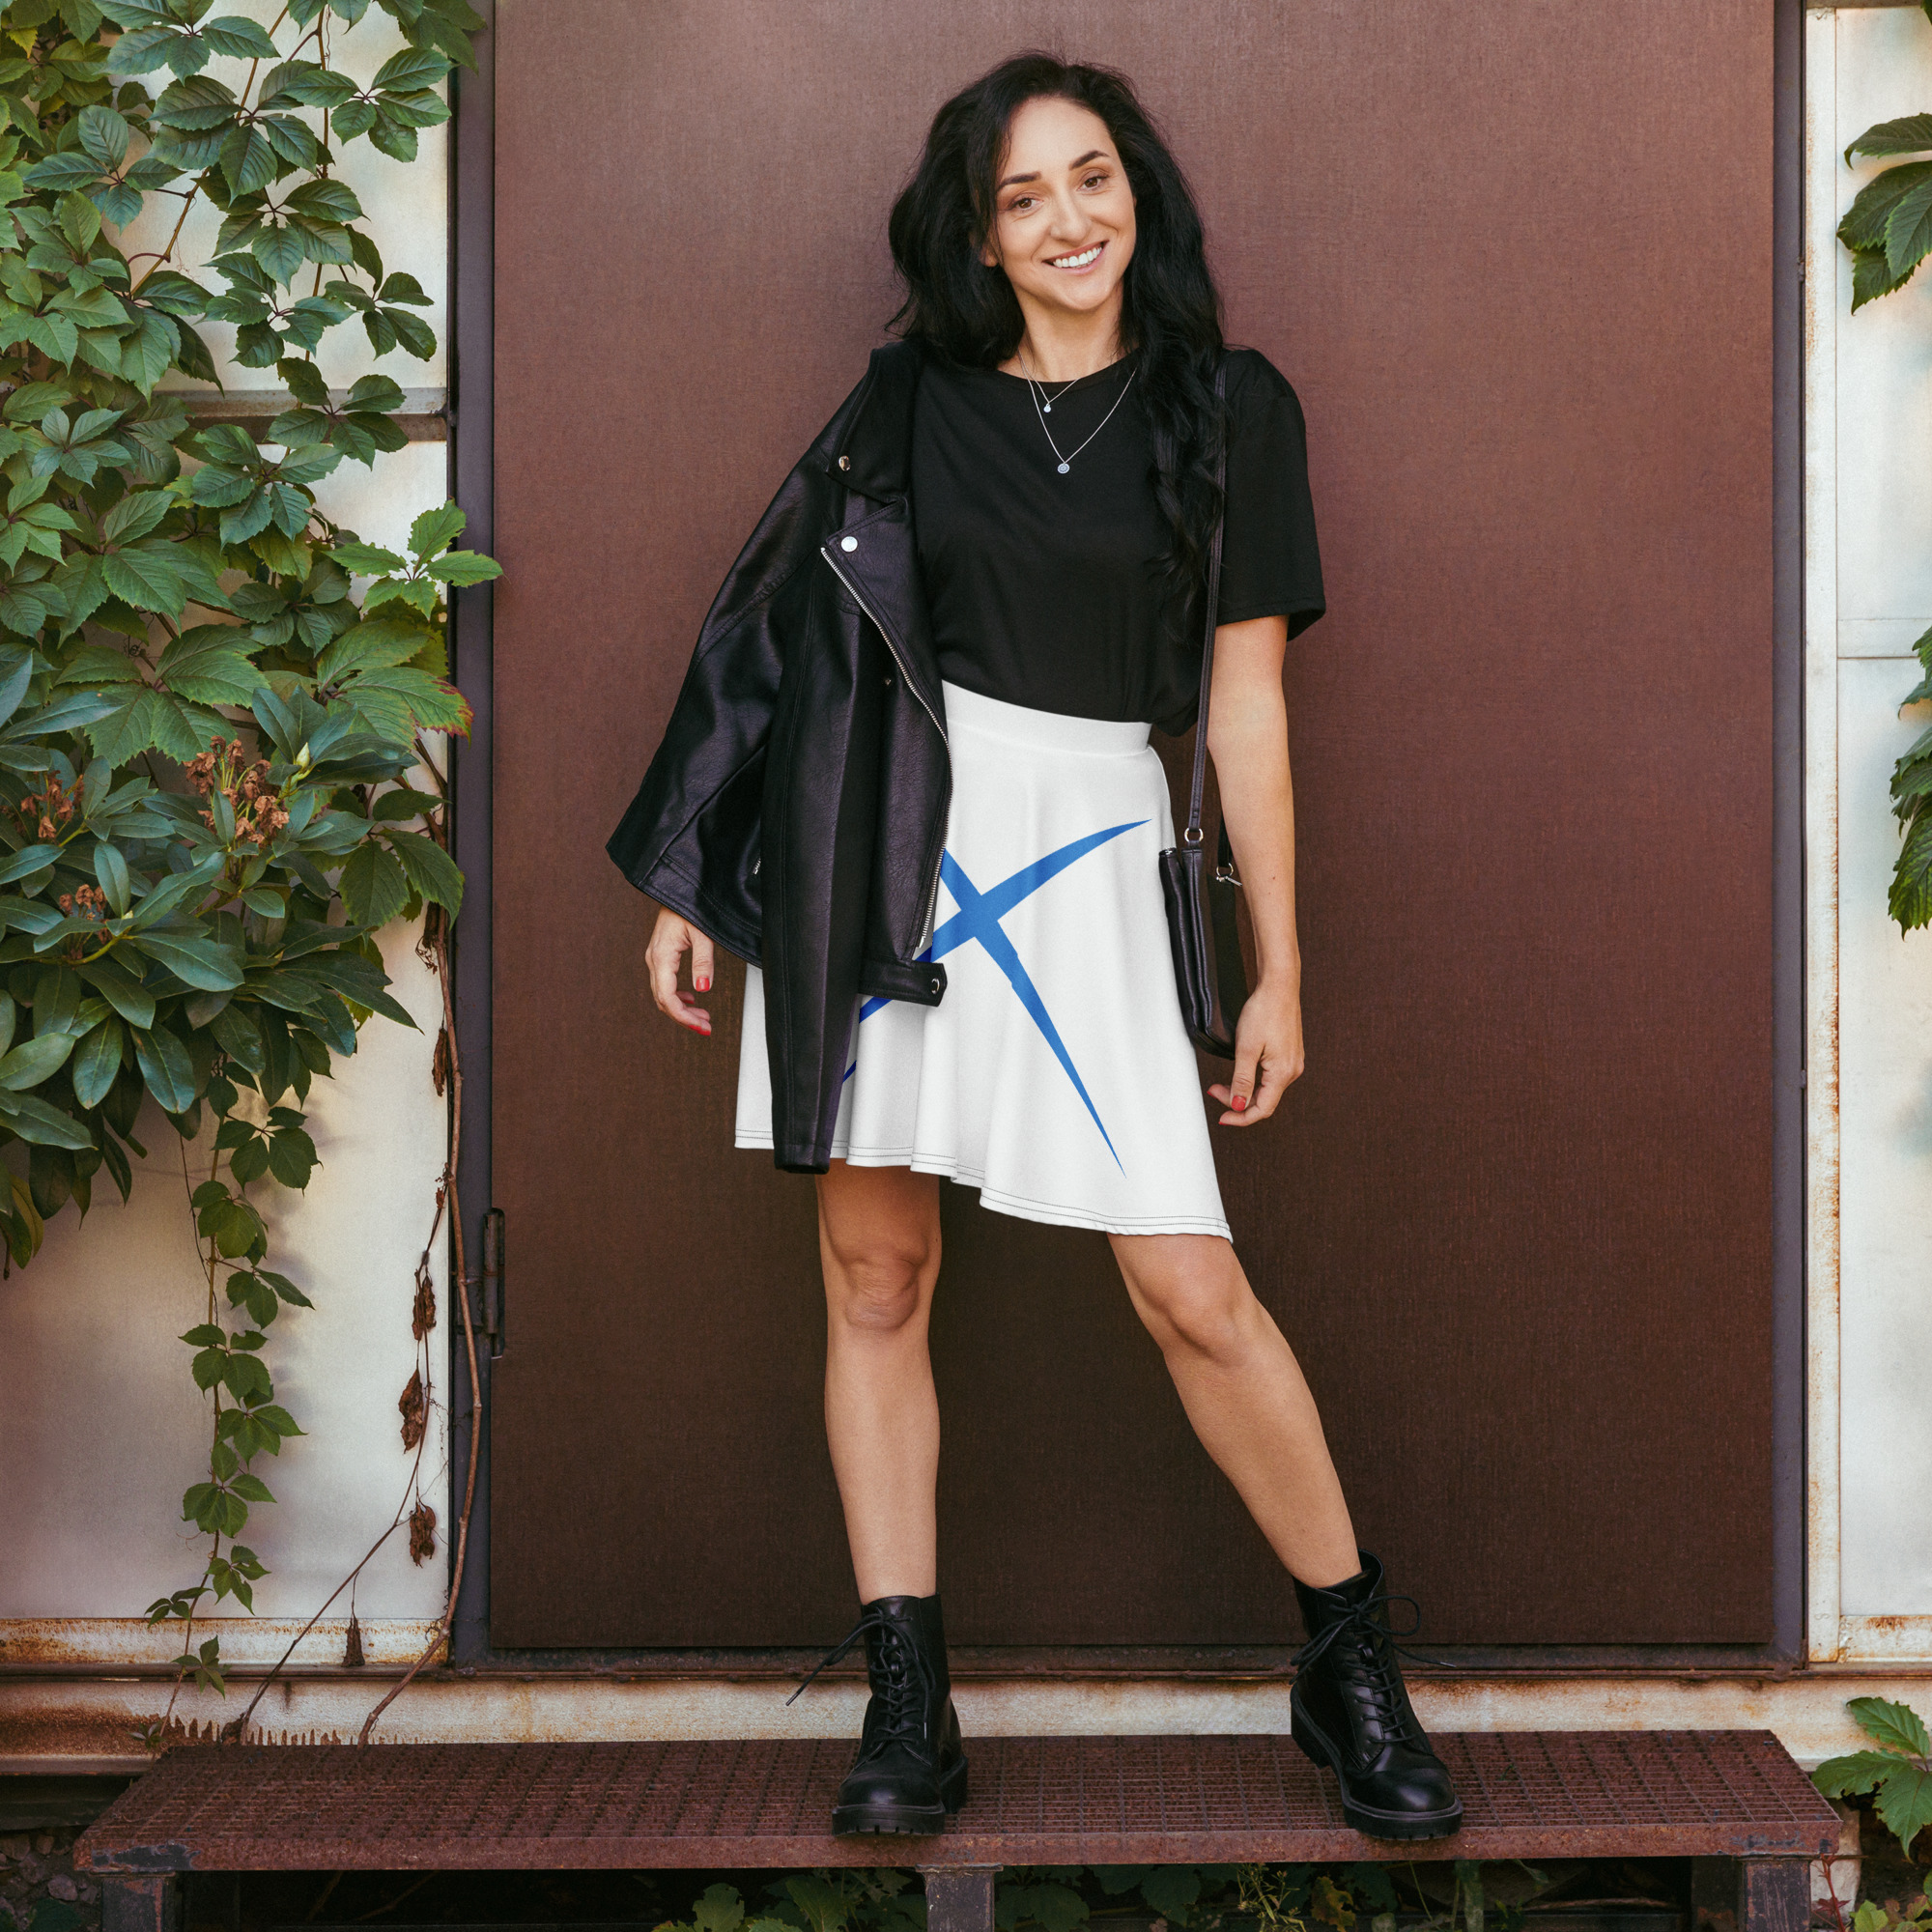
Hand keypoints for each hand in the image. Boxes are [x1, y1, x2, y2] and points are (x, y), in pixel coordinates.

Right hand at [646, 908, 713, 1035]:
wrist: (679, 887)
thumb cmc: (690, 905)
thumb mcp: (703, 934)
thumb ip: (703, 962)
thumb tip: (703, 989)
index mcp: (661, 957)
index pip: (667, 998)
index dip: (683, 1017)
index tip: (702, 1026)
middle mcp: (654, 960)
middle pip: (663, 1000)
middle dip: (685, 1018)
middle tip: (706, 1028)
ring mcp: (655, 958)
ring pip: (663, 994)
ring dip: (682, 1009)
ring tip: (703, 1018)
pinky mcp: (660, 955)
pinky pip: (664, 983)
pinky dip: (677, 996)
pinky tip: (691, 999)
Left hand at [1207, 975, 1303, 1125]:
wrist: (1279, 987)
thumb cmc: (1264, 1012)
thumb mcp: (1246, 1048)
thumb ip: (1242, 1080)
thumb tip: (1239, 1106)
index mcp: (1283, 1073)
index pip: (1262, 1109)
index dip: (1240, 1117)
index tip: (1221, 1117)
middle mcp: (1292, 1071)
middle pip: (1264, 1100)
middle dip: (1237, 1100)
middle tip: (1214, 1090)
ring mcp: (1292, 1063)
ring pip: (1266, 1089)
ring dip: (1244, 1090)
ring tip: (1223, 1084)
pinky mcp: (1289, 1055)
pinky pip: (1271, 1077)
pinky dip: (1254, 1080)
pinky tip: (1241, 1073)